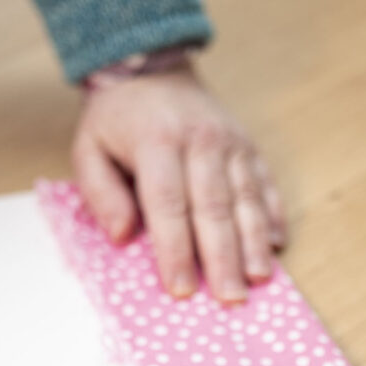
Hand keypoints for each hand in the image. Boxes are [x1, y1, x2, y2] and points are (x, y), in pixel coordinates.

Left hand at [71, 62, 285, 302]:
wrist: (151, 67)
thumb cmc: (116, 120)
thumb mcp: (88, 149)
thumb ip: (99, 193)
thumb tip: (122, 236)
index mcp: (156, 143)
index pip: (167, 205)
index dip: (175, 250)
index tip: (180, 289)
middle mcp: (200, 141)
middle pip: (213, 208)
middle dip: (222, 258)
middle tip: (229, 298)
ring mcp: (230, 142)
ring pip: (246, 199)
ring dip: (254, 243)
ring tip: (259, 279)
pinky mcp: (248, 145)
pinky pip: (265, 184)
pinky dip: (272, 216)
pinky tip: (277, 246)